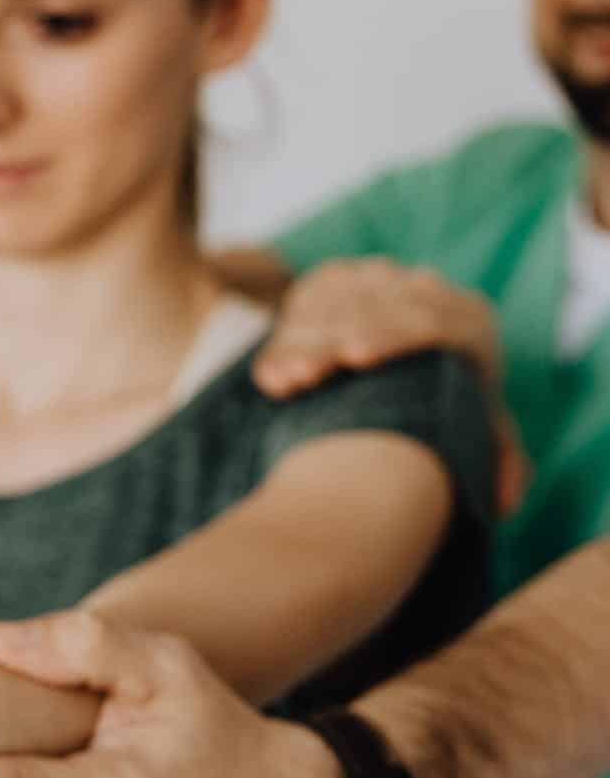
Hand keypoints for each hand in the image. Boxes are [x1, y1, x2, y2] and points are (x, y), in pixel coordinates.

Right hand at [251, 256, 530, 515]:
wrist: (412, 358)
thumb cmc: (447, 405)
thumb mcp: (476, 429)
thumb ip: (500, 460)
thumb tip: (507, 500)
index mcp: (469, 323)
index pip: (430, 318)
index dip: (389, 334)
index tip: (351, 356)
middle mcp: (427, 290)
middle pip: (370, 309)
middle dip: (327, 343)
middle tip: (298, 378)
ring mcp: (381, 279)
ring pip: (332, 303)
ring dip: (297, 342)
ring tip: (277, 383)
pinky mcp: (341, 277)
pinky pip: (309, 295)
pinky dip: (286, 333)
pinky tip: (271, 372)